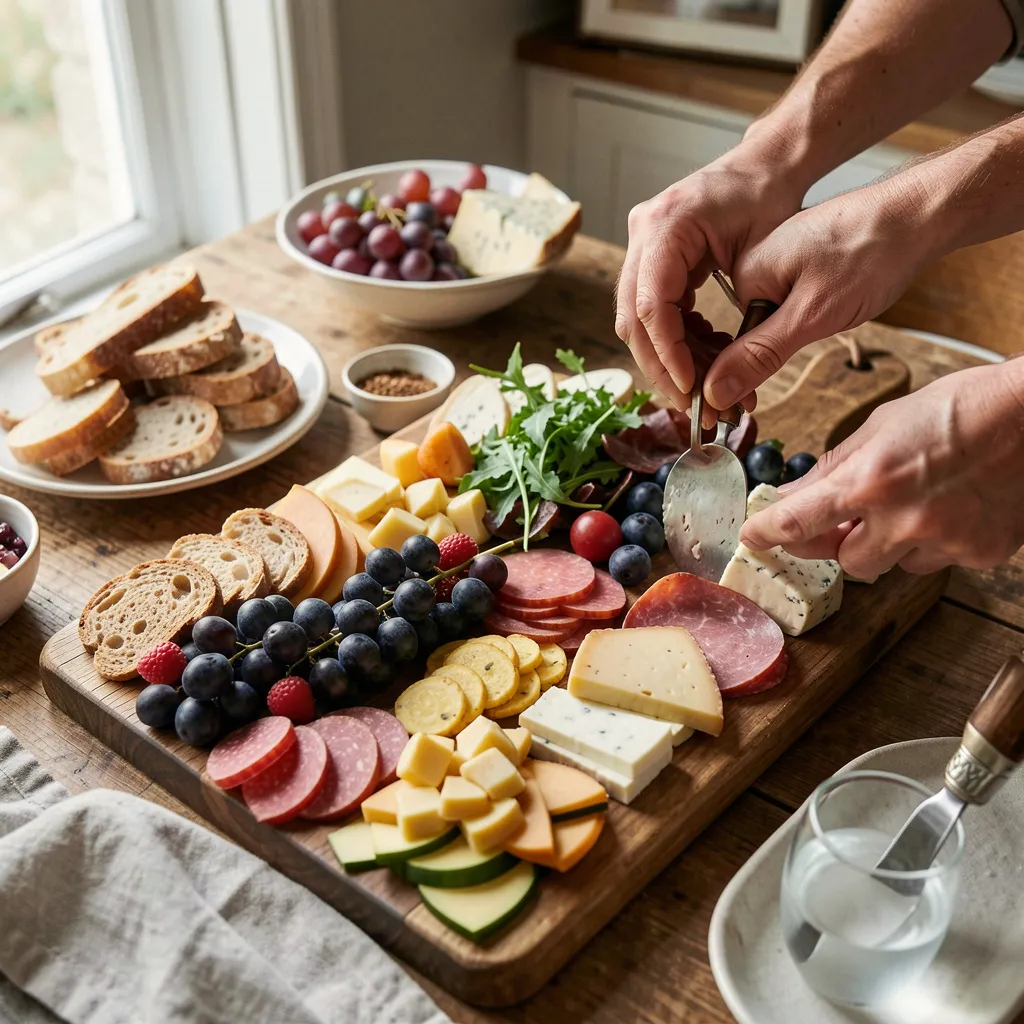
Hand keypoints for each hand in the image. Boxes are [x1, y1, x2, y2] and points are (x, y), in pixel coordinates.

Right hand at [615, 141, 804, 408]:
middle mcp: (643, 232)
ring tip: (703, 385)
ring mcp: (641, 243)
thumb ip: (748, 325)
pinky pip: (650, 307)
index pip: (652, 306)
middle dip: (661, 366)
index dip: (668, 354)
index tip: (692, 389)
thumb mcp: (768, 261)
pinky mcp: (650, 256)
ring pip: (637, 318)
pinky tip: (703, 351)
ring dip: (667, 357)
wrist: (765, 166)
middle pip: (634, 318)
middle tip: (691, 404)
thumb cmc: (772, 199)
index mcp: (668, 225)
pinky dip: (674, 336)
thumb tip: (724, 385)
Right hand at [704, 177, 939, 410]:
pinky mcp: (804, 253)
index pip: (734, 338)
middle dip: (791, 334)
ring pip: (780, 312)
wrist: (918, 212)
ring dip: (810, 317)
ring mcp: (780, 254)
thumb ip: (760, 355)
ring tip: (845, 292)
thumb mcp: (812, 317)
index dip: (757, 360)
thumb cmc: (871, 253)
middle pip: (755, 326)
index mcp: (744, 272)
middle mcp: (755, 259)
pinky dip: (821, 301)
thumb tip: (716, 389)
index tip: (796, 351)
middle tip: (831, 310)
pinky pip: (798, 294)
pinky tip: (846, 287)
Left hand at [739, 362, 1023, 576]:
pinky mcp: (980, 553)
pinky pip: (935, 561)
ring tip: (914, 499)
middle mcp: (904, 520)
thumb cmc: (961, 406)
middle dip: (840, 542)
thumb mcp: (883, 424)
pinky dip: (932, 541)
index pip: (799, 523)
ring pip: (892, 565)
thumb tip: (798, 493)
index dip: (768, 534)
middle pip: (846, 562)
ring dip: (888, 543)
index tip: (753, 538)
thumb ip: (836, 466)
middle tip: (844, 520)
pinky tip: (948, 506)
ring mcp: (946, 541)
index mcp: (871, 481)